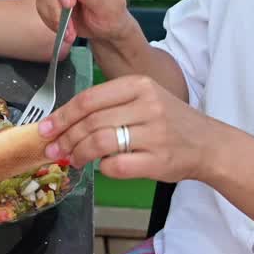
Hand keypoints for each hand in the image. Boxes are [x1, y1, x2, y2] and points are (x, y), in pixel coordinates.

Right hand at [36, 0, 134, 44]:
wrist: (105, 28)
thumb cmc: (111, 14)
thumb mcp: (110, 6)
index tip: (70, 2)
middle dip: (57, 3)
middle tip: (70, 24)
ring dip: (55, 16)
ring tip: (71, 32)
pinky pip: (41, 6)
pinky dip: (51, 20)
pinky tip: (65, 29)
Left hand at [38, 74, 213, 183]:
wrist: (208, 144)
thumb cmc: (169, 122)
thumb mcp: (143, 100)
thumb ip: (108, 106)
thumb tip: (62, 123)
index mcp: (138, 85)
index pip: (89, 99)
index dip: (62, 115)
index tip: (45, 128)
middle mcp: (147, 105)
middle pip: (91, 122)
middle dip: (65, 138)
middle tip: (52, 150)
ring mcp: (154, 133)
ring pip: (100, 143)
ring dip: (79, 154)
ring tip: (72, 160)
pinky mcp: (158, 160)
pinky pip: (116, 166)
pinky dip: (103, 169)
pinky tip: (101, 167)